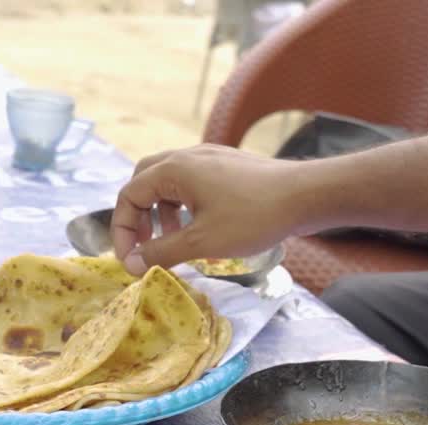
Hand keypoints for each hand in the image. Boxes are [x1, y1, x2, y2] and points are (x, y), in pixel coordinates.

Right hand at [111, 145, 303, 274]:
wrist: (305, 195)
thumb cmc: (253, 217)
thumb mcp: (201, 242)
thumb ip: (161, 253)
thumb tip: (131, 264)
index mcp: (173, 169)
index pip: (129, 196)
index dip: (122, 231)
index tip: (130, 261)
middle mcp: (187, 156)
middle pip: (144, 182)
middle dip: (138, 217)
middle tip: (144, 246)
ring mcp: (209, 157)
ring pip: (169, 182)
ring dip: (162, 213)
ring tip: (173, 241)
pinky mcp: (227, 165)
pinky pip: (192, 182)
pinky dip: (184, 205)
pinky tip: (199, 227)